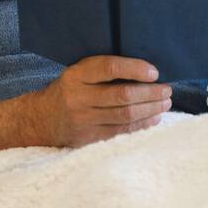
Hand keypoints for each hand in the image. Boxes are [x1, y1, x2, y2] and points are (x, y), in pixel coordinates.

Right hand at [0, 56, 172, 150]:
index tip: (154, 72)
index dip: (135, 69)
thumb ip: (102, 70)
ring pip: (125, 116)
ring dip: (150, 110)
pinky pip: (121, 132)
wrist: (40, 119)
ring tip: (165, 104)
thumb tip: (144, 71)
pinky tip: (153, 119)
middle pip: (122, 95)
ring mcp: (83, 120)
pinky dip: (141, 125)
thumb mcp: (77, 73)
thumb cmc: (68, 91)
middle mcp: (78, 98)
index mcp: (76, 75)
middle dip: (150, 93)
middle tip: (167, 90)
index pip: (109, 68)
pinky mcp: (88, 138)